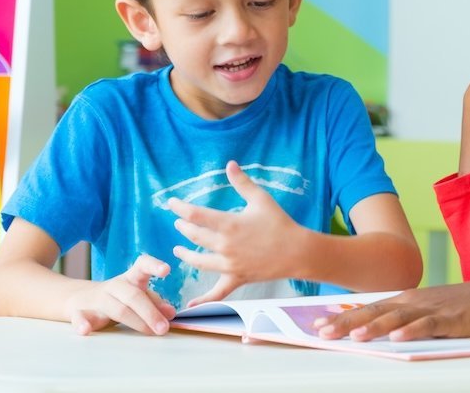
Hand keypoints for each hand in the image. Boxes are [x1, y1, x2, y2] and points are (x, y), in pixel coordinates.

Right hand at [65, 254, 176, 335]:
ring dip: (135, 321)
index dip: (154, 265)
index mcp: (130, 278)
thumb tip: (170, 313)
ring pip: (117, 309)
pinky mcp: (80, 313)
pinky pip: (80, 317)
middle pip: (134, 296)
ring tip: (151, 332)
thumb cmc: (118, 298)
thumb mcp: (138, 296)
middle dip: (151, 312)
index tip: (166, 270)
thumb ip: (155, 303)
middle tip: (164, 328)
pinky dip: (81, 323)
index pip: (142, 266)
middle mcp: (114, 286)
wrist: (78, 299)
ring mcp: (97, 299)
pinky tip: (85, 330)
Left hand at [171, 160, 304, 304]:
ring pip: (198, 261)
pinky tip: (190, 305)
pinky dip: (203, 299)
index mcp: (229, 224)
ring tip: (178, 251)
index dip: (180, 208)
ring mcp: (229, 265)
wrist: (298, 252)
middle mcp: (225, 246)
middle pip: (194, 236)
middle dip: (184, 228)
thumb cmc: (280, 223)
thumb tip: (230, 164)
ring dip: (185, 255)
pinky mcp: (237, 278)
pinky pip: (217, 292)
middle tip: (179, 223)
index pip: (195, 215)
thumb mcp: (261, 199)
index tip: (171, 203)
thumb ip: (242, 182)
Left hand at [312, 279, 469, 341]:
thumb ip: (403, 318)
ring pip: (397, 319)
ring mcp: (431, 309)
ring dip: (374, 327)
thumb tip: (374, 329)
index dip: (342, 316)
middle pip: (374, 312)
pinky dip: (412, 331)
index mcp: (405, 300)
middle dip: (347, 322)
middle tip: (322, 332)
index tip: (318, 324)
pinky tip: (399, 338)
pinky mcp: (450, 319)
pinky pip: (428, 326)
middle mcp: (413, 302)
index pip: (367, 308)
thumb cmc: (461, 306)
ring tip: (354, 336)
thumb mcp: (426, 310)